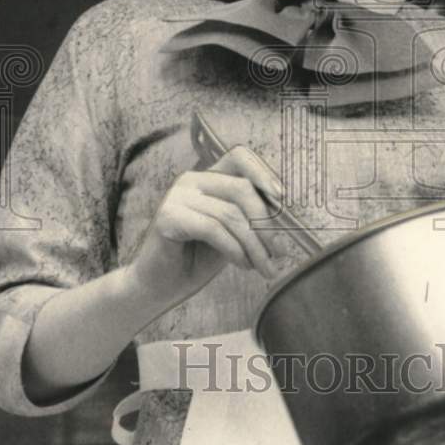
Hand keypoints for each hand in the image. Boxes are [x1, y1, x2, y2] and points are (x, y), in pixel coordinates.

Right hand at [125, 146, 283, 311]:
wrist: (159, 287)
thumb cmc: (196, 259)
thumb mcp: (231, 233)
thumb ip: (249, 217)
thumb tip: (285, 212)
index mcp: (207, 178)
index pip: (239, 157)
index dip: (263, 173)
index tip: (281, 198)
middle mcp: (190, 180)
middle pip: (241, 188)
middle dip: (265, 223)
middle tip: (278, 252)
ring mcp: (177, 196)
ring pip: (231, 214)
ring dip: (253, 245)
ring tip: (262, 266)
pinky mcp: (168, 216)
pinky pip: (213, 228)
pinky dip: (234, 249)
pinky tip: (242, 265)